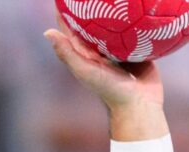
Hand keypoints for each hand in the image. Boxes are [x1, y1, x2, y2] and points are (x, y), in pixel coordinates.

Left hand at [44, 13, 163, 112]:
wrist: (139, 104)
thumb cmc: (109, 89)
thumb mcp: (86, 70)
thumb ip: (68, 53)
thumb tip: (47, 32)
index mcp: (86, 52)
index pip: (73, 27)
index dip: (67, 11)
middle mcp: (102, 48)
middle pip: (95, 22)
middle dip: (94, 7)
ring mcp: (120, 48)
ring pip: (116, 25)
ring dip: (116, 12)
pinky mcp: (138, 48)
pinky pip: (138, 31)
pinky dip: (137, 20)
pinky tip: (140, 7)